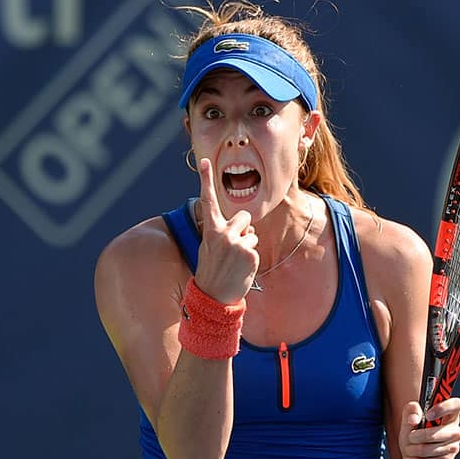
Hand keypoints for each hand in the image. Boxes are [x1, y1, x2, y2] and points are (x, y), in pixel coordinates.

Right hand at [194, 158, 258, 303]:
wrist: (215, 297)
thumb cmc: (213, 271)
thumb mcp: (209, 248)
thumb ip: (220, 232)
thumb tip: (240, 224)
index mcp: (210, 230)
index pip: (208, 200)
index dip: (205, 179)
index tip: (204, 161)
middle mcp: (223, 233)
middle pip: (244, 217)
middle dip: (244, 228)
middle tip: (233, 249)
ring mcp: (237, 242)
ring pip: (252, 233)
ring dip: (248, 245)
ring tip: (236, 262)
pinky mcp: (250, 253)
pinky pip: (255, 246)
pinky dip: (251, 257)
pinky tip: (241, 268)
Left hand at [399, 397, 459, 458]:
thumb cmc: (415, 439)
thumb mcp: (409, 423)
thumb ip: (410, 412)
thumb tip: (414, 418)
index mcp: (449, 416)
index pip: (456, 405)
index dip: (443, 407)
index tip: (428, 415)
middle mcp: (455, 431)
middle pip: (434, 433)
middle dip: (416, 437)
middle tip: (410, 438)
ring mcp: (453, 448)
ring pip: (427, 449)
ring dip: (412, 450)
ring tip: (409, 450)